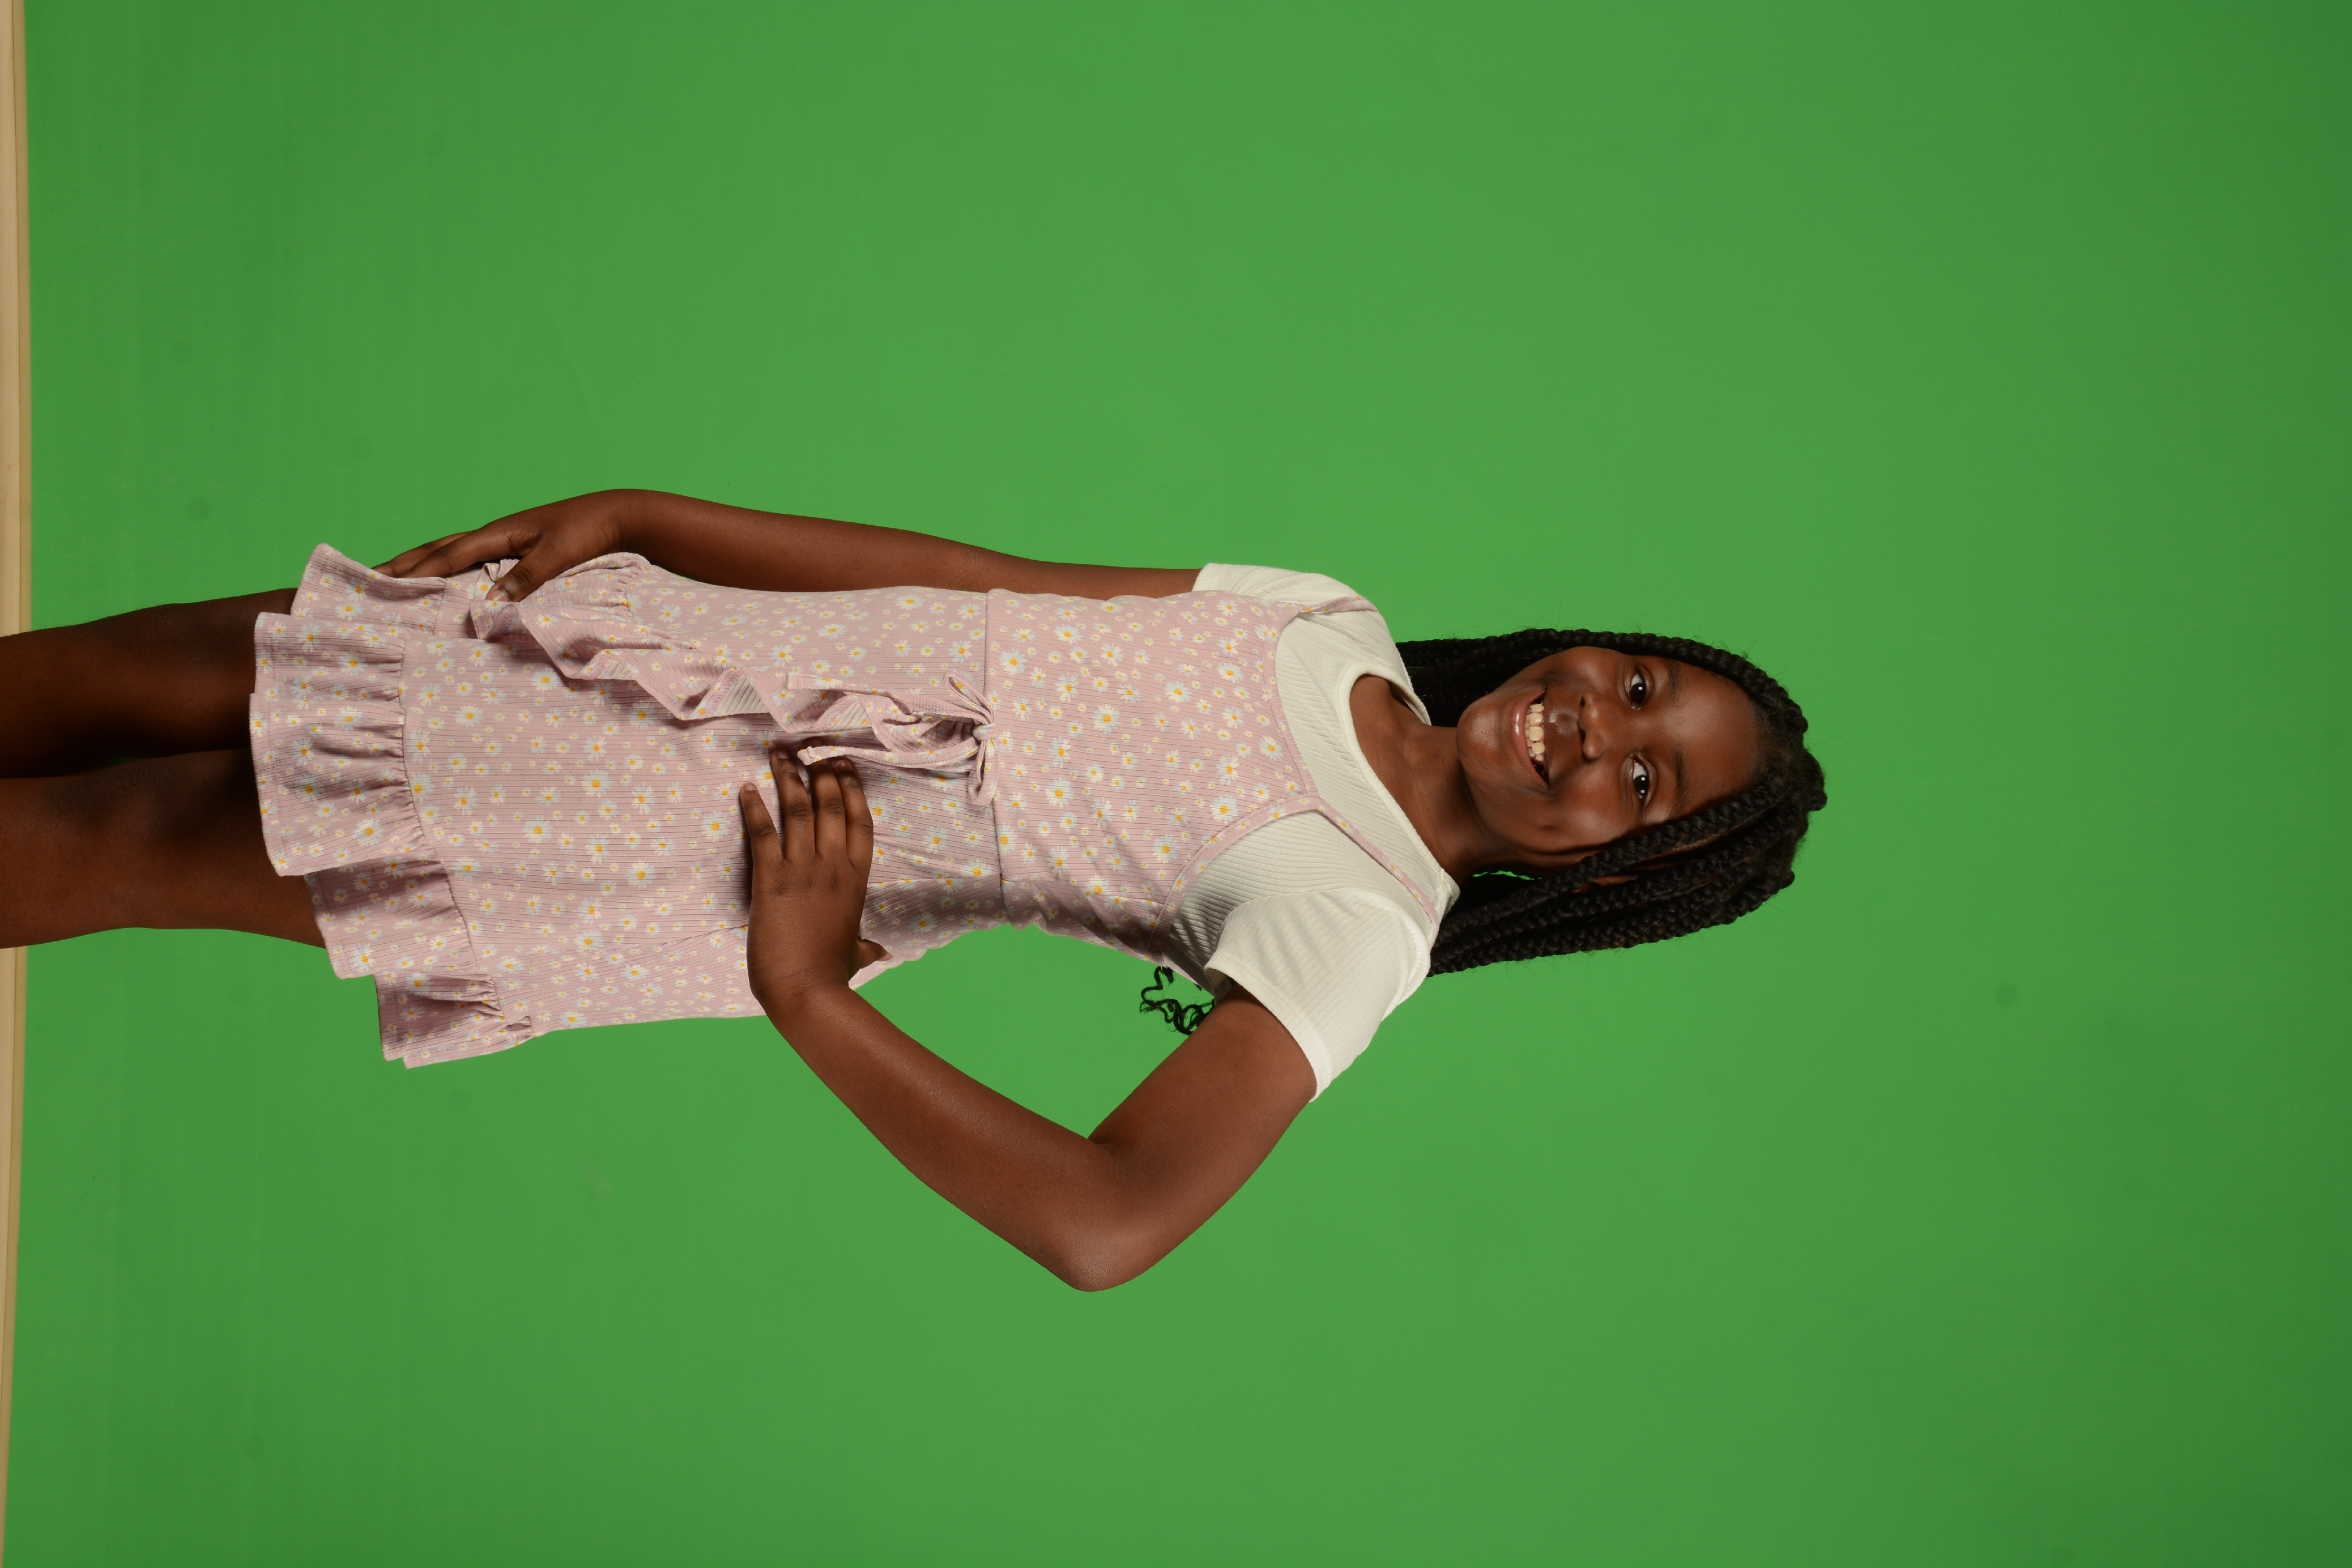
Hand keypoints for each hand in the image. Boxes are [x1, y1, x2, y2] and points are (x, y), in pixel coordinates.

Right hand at [376, 490, 641, 601]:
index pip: (449, 555)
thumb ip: (527, 577)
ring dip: (421, 563)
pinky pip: (470, 557)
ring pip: (450, 551)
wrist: (617, 515)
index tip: (385, 584)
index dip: (417, 571)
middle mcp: (495, 534)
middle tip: (370, 576)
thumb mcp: (558, 555)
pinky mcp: (515, 546)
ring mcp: (503, 539)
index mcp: (499, 533)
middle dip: (405, 563)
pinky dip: (447, 566)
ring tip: (393, 575)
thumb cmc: (589, 532)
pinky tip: (443, 578)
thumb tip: (492, 602)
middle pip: (438, 549)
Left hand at [738, 748, 887, 1013]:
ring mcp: (803, 871)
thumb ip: (866, 946)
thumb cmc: (831, 975)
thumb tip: (880, 952)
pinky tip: (747, 787)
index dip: (853, 791)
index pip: (859, 824)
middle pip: (831, 807)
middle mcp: (833, 867)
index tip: (844, 767)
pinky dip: (754, 808)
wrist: (807, 990)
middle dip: (821, 774)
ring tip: (779, 754)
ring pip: (799, 811)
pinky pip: (763, 834)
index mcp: (855, 880)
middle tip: (811, 751)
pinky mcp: (772, 880)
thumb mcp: (856, 954)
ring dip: (788, 779)